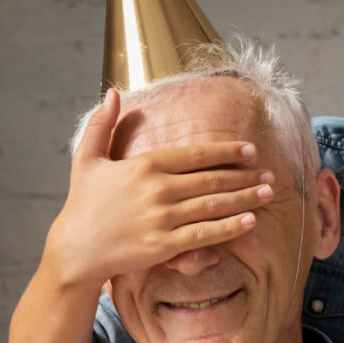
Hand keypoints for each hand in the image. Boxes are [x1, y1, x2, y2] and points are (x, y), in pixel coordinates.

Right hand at [43, 89, 274, 289]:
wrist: (74, 250)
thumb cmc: (82, 204)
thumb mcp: (86, 158)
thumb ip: (102, 125)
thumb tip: (112, 92)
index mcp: (144, 165)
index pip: (196, 154)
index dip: (226, 151)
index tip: (250, 149)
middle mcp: (157, 189)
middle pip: (212, 179)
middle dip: (244, 175)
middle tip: (269, 172)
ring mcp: (162, 218)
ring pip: (214, 205)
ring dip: (245, 197)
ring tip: (267, 192)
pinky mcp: (164, 245)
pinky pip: (205, 234)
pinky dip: (230, 227)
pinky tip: (250, 220)